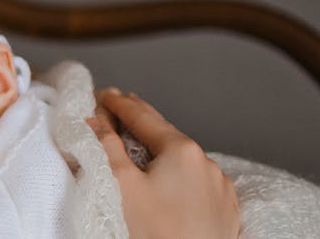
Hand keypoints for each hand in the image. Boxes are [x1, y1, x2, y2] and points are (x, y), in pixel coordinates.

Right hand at [88, 88, 240, 238]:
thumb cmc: (155, 233)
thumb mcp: (121, 186)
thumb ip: (106, 147)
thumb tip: (94, 119)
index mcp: (181, 150)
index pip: (142, 115)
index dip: (118, 103)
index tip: (102, 94)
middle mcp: (207, 162)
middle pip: (165, 132)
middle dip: (139, 119)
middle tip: (119, 106)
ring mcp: (220, 187)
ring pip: (184, 158)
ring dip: (160, 148)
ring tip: (140, 144)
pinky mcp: (226, 209)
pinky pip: (198, 181)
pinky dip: (179, 174)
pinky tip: (170, 180)